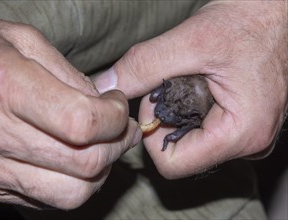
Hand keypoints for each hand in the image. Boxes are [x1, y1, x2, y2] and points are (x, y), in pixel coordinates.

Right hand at [0, 12, 140, 208]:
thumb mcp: (22, 41)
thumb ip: (70, 75)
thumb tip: (104, 106)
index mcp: (3, 86)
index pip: (82, 122)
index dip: (114, 118)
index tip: (118, 107)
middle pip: (83, 163)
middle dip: (117, 146)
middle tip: (122, 128)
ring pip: (70, 194)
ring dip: (99, 172)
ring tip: (102, 146)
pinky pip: (45, 199)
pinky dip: (72, 182)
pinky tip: (72, 158)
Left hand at [93, 1, 287, 177]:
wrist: (278, 12)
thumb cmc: (249, 21)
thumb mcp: (192, 40)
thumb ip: (143, 66)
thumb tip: (106, 85)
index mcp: (241, 134)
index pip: (172, 164)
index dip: (153, 133)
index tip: (156, 98)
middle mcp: (247, 144)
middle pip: (181, 153)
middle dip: (165, 120)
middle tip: (173, 82)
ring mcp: (245, 136)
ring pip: (191, 142)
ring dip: (178, 113)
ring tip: (189, 79)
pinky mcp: (241, 125)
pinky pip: (204, 131)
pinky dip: (190, 111)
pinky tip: (198, 84)